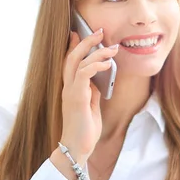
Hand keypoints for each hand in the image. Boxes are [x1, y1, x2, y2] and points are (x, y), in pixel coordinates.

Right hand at [59, 28, 118, 163]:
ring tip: (112, 47)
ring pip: (78, 61)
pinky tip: (108, 64)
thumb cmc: (85, 130)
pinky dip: (96, 65)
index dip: (74, 45)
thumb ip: (91, 92)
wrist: (77, 148)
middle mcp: (67, 87)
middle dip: (86, 41)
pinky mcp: (76, 98)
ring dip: (96, 51)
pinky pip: (84, 74)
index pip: (69, 61)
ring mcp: (70, 92)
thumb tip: (97, 81)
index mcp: (71, 88)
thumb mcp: (91, 107)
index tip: (81, 32)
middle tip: (100, 31)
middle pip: (72, 56)